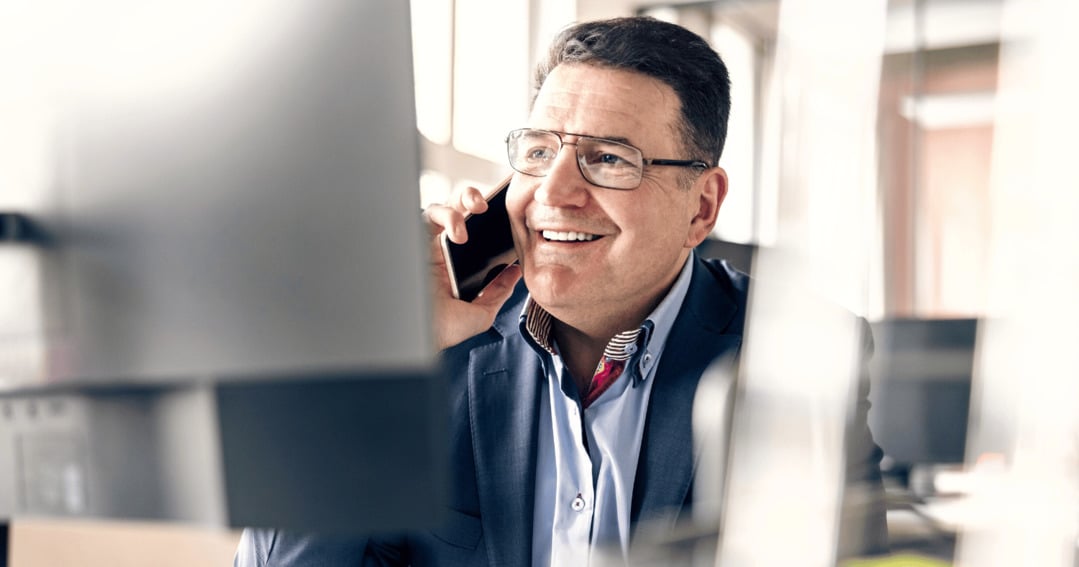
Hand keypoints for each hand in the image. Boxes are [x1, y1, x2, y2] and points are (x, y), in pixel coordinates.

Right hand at [424, 185, 521, 349]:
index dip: (489, 221)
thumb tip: (514, 272)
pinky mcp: (413, 241)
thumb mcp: (481, 314)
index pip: (475, 232)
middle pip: (459, 212)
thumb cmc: (443, 329)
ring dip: (460, 206)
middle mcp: (442, 252)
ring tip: (471, 221)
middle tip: (486, 208)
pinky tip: (457, 233)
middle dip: (474, 200)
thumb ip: (498, 292)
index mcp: (458, 265)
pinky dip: (446, 216)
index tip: (505, 220)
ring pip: (443, 208)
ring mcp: (427, 245)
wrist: (418, 335)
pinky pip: (427, 216)